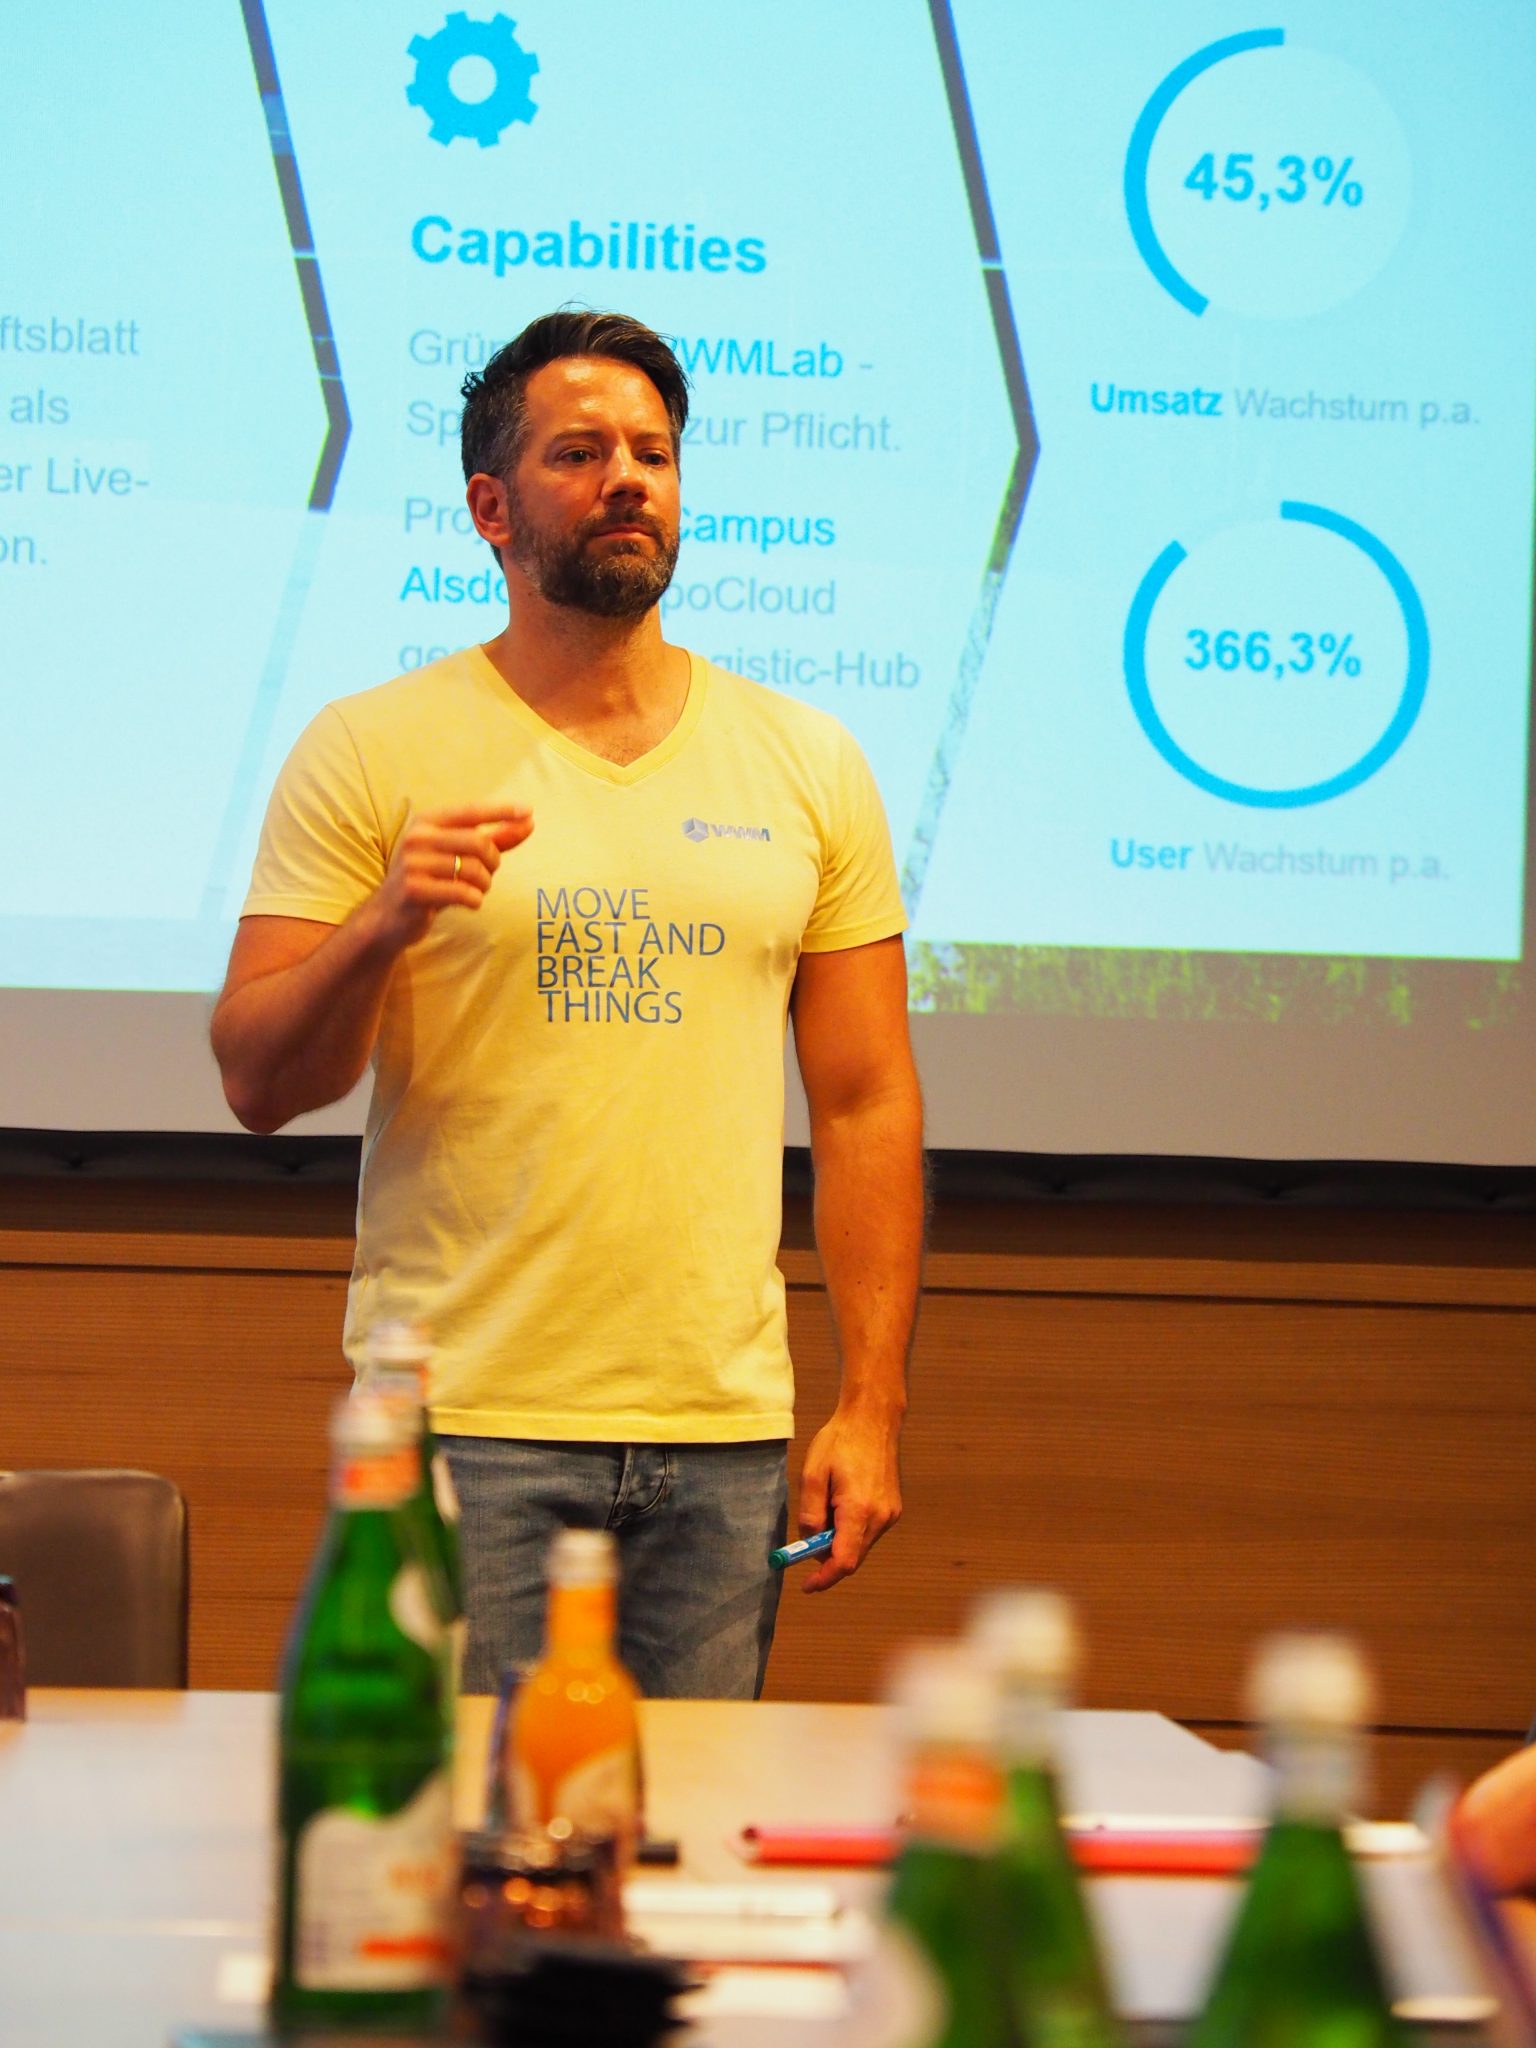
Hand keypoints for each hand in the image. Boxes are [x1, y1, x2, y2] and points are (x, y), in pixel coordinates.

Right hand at [375, 802, 532, 947]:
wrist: (388, 916)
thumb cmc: (431, 880)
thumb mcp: (458, 855)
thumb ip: (493, 839)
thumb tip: (529, 821)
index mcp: (427, 822)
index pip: (471, 811)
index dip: (501, 811)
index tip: (528, 811)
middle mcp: (417, 837)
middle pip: (478, 843)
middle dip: (493, 862)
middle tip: (487, 874)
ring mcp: (413, 863)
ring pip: (474, 870)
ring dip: (485, 885)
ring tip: (475, 890)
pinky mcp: (414, 889)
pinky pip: (464, 893)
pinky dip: (475, 900)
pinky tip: (469, 902)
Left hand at [795, 1400, 902, 1592]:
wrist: (873, 1419)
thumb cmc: (841, 1441)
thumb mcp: (812, 1474)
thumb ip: (809, 1512)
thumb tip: (809, 1540)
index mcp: (859, 1510)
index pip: (844, 1562)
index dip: (824, 1578)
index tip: (807, 1584)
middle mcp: (881, 1517)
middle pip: (852, 1557)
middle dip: (826, 1555)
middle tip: (806, 1537)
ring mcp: (890, 1514)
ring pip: (860, 1545)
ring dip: (838, 1539)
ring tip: (825, 1503)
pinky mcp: (893, 1509)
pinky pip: (868, 1531)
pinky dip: (850, 1529)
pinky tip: (840, 1502)